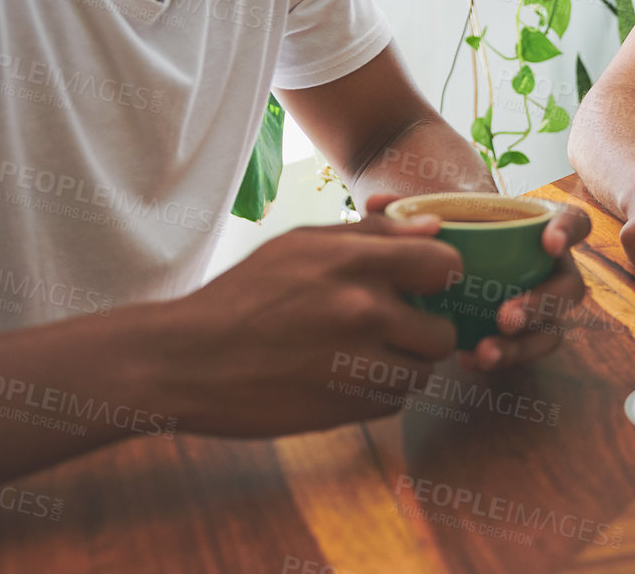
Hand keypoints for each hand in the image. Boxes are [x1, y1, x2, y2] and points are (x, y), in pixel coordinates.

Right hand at [148, 211, 462, 437]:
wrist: (188, 360)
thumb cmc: (245, 295)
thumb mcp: (301, 244)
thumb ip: (372, 234)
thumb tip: (433, 225)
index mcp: (354, 262)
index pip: (446, 265)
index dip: (440, 276)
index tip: (423, 284)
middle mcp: (364, 312)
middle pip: (443, 331)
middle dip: (424, 331)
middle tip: (395, 327)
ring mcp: (357, 365)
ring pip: (422, 372)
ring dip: (404, 366)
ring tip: (363, 353)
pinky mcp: (346, 409)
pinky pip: (394, 402)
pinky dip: (379, 392)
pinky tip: (343, 376)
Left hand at [365, 193, 592, 371]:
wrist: (450, 261)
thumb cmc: (453, 228)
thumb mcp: (436, 215)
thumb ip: (408, 208)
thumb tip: (377, 204)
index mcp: (541, 227)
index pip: (573, 222)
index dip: (568, 232)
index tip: (548, 244)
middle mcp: (552, 268)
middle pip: (569, 287)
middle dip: (542, 305)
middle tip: (505, 317)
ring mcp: (544, 304)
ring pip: (552, 330)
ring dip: (524, 345)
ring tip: (485, 352)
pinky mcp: (527, 334)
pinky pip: (526, 351)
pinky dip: (501, 358)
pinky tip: (468, 359)